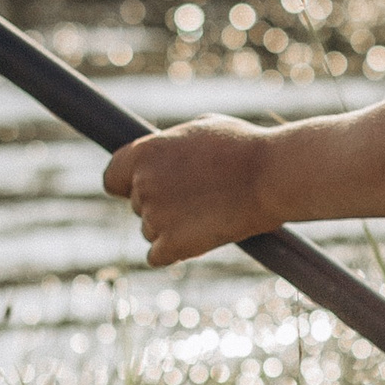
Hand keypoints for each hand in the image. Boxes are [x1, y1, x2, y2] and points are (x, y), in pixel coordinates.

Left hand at [101, 114, 281, 266]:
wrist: (273, 176)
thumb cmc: (245, 147)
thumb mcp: (203, 128)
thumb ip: (173, 145)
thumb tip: (166, 153)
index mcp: (145, 153)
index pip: (112, 177)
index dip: (128, 183)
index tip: (143, 187)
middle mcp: (143, 184)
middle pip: (138, 205)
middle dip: (162, 204)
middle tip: (198, 198)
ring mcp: (155, 217)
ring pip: (150, 231)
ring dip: (172, 228)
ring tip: (209, 214)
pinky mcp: (171, 245)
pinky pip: (157, 256)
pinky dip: (175, 251)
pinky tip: (199, 238)